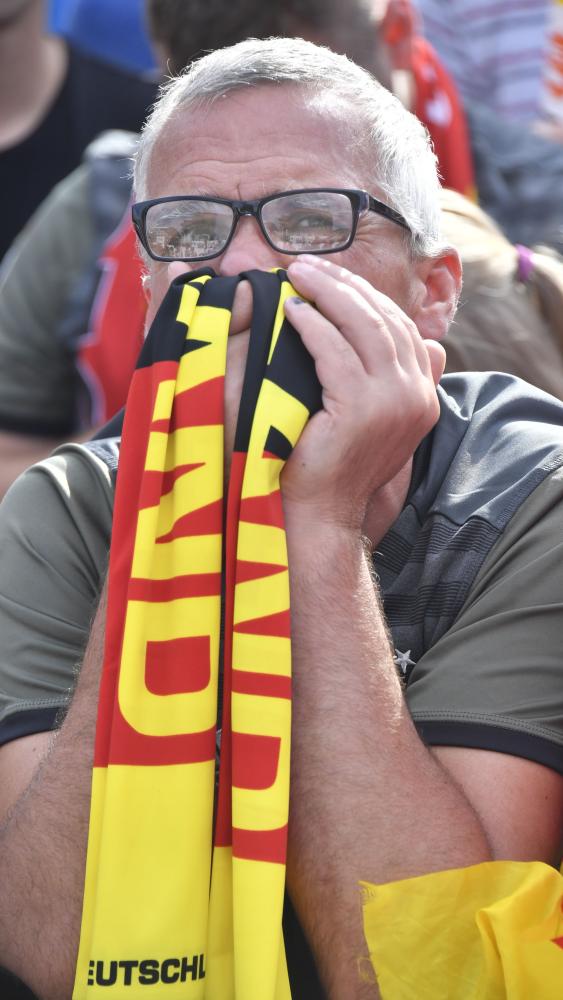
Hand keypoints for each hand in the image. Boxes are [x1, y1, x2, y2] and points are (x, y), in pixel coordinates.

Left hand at [282, 255, 444, 530]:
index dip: (366, 295)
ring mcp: (394, 402)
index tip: (331, 277)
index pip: (402, 327)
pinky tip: (291, 312)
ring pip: (363, 326)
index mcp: (423, 394)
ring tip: (295, 276)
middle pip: (384, 319)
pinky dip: (311, 325)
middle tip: (305, 265)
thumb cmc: (333, 465)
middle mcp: (417, 395)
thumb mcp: (372, 417)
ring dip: (327, 293)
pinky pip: (334, 351)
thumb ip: (394, 380)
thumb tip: (431, 346)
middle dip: (343, 285)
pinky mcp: (362, 408)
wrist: (321, 513)